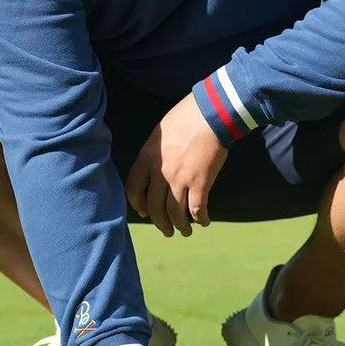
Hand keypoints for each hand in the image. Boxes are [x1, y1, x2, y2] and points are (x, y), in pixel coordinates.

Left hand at [125, 93, 227, 235]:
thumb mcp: (159, 133)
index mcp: (147, 158)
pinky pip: (196, 209)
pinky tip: (204, 221)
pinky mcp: (200, 183)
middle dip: (161, 223)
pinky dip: (200, 218)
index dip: (138, 205)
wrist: (210, 114)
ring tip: (186, 231)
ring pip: (175, 213)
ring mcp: (180, 179)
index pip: (133, 189)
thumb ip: (154, 154)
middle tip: (167, 230)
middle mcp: (160, 173)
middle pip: (155, 207)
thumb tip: (155, 171)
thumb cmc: (186, 117)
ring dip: (180, 226)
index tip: (144, 213)